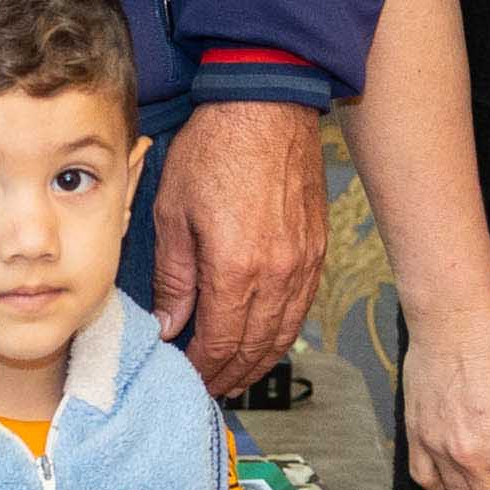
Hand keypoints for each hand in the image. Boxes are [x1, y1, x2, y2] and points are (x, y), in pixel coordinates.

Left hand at [152, 98, 326, 393]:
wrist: (267, 104)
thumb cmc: (215, 148)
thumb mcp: (173, 210)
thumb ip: (175, 277)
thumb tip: (172, 325)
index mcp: (237, 269)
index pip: (222, 342)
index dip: (204, 367)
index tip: (188, 376)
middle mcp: (278, 274)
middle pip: (256, 347)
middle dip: (231, 373)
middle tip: (209, 386)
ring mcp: (304, 263)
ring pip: (284, 333)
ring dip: (259, 360)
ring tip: (235, 373)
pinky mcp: (318, 249)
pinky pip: (302, 307)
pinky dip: (282, 332)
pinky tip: (264, 336)